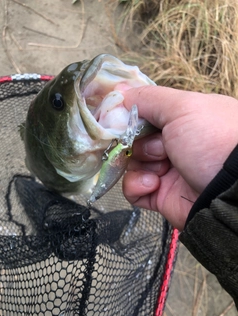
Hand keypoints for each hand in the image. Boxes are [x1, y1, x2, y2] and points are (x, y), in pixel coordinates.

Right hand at [122, 86, 237, 229]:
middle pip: (135, 139)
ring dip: (140, 164)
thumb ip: (148, 98)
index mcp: (183, 119)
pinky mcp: (160, 195)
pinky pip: (134, 189)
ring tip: (160, 168)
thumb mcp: (182, 107)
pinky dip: (138, 185)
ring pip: (131, 164)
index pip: (145, 114)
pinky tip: (154, 184)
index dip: (129, 117)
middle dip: (138, 142)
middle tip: (157, 146)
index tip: (118, 118)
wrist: (230, 191)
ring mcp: (167, 170)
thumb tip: (120, 91)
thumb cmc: (211, 140)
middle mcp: (174, 144)